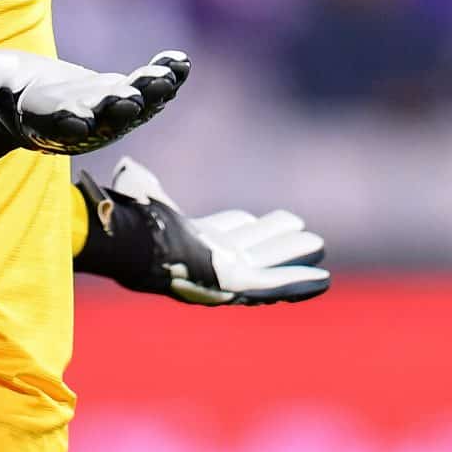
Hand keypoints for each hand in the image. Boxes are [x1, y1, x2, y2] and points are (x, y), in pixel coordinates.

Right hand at [0, 45, 189, 155]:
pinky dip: (164, 79)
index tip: (80, 122)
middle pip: (104, 122)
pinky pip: (148, 93)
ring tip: (170, 75)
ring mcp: (106, 117)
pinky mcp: (123, 100)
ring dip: (153, 94)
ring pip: (134, 110)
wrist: (28, 101)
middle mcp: (81, 127)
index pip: (58, 127)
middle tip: (136, 95)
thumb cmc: (6, 89)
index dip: (70, 125)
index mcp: (46, 124)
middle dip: (122, 109)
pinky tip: (180, 62)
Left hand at [75, 157, 328, 304]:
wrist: (140, 245)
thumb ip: (140, 184)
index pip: (227, 232)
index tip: (254, 218)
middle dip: (276, 241)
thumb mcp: (144, 196)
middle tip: (301, 228)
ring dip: (294, 255)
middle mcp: (212, 262)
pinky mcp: (240, 285)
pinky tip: (324, 280)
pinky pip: (278, 285)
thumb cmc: (138, 224)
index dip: (242, 225)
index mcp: (194, 242)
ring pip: (271, 263)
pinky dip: (301, 282)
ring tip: (318, 244)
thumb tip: (128, 166)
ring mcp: (227, 276)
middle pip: (253, 249)